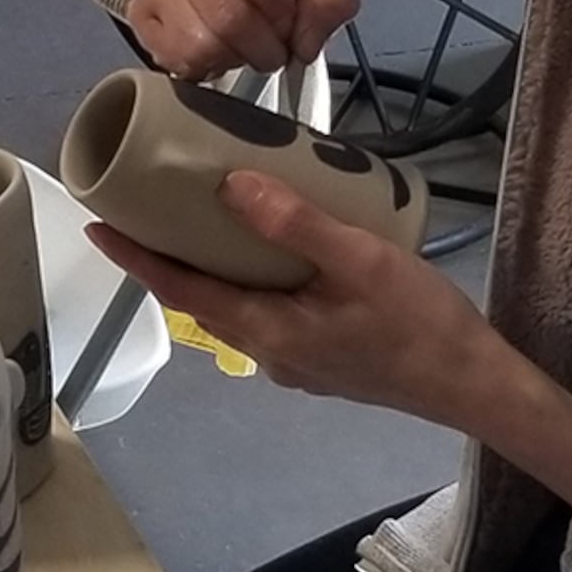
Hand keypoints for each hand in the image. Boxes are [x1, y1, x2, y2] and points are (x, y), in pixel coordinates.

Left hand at [85, 171, 571, 527]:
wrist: (474, 385)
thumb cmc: (420, 323)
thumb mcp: (360, 262)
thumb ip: (295, 224)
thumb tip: (227, 185)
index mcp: (266, 331)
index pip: (182, 289)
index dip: (137, 258)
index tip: (97, 225)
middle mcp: (268, 352)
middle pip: (203, 297)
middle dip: (170, 254)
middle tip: (147, 203)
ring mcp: (294, 360)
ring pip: (237, 305)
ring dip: (213, 265)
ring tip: (206, 213)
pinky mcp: (319, 358)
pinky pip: (268, 310)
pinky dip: (254, 277)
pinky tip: (273, 247)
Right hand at [127, 0, 360, 76]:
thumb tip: (307, 42)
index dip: (283, 8)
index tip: (292, 18)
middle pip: (228, 16)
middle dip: (265, 45)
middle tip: (278, 44)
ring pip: (200, 45)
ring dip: (237, 58)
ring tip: (249, 44)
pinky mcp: (137, 11)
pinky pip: (175, 60)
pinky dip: (208, 66)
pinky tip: (222, 47)